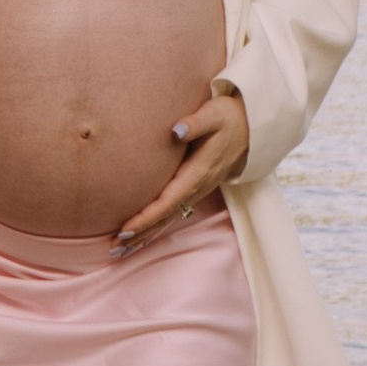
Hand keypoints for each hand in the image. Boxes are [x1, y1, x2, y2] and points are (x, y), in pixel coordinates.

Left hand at [114, 85, 249, 245]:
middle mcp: (198, 187)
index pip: (168, 200)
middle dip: (140, 233)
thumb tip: (176, 130)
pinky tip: (141, 238)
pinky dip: (156, 227)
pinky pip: (173, 213)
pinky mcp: (195, 189)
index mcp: (198, 171)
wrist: (252, 127)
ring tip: (120, 251)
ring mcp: (197, 190)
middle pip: (165, 216)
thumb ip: (195, 123)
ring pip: (169, 218)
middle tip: (114, 248)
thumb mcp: (214, 114)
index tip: (125, 228)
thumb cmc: (228, 117)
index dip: (146, 217)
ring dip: (145, 235)